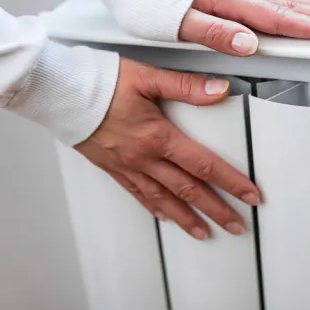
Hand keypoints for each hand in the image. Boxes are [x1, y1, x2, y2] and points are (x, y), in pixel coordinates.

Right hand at [75, 58, 259, 239]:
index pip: (203, 164)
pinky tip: (165, 215)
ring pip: (163, 199)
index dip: (230, 182)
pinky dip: (154, 207)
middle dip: (216, 210)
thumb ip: (186, 86)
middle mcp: (143, 157)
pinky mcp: (110, 166)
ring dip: (187, 218)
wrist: (59, 92)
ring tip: (205, 233)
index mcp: (157, 136)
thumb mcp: (147, 77)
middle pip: (188, 190)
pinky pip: (136, 193)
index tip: (250, 195)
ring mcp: (126, 165)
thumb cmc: (99, 81)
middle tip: (237, 226)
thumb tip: (219, 90)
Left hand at [180, 0, 309, 55]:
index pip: (278, 17)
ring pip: (287, 1)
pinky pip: (275, 0)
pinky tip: (305, 9)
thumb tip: (249, 44)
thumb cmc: (151, 2)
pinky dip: (297, 5)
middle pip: (291, 6)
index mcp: (228, 0)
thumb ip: (215, 33)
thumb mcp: (177, 23)